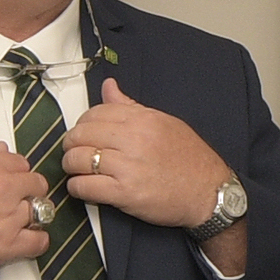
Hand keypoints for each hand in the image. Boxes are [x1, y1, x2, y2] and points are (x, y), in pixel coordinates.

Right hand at [0, 149, 52, 279]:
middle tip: (15, 201)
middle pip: (36, 184)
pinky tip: (25, 239)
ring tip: (14, 222)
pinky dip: (36, 241)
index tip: (12, 182)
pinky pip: (39, 241)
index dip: (16, 173)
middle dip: (28, 191)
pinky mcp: (6, 246)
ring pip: (41, 211)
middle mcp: (2, 189)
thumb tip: (1, 151)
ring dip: (30, 216)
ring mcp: (7, 218)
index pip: (22, 163)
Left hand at [64, 84, 243, 266]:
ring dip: (70, 166)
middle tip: (73, 151)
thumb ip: (132, 106)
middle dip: (71, 144)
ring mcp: (129, 166)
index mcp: (142, 119)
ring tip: (76, 170)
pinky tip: (82, 188)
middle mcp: (134, 139)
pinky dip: (77, 188)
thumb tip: (109, 87)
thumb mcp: (165, 123)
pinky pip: (85, 187)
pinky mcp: (125, 193)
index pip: (95, 113)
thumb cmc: (190, 159)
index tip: (83, 133)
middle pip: (82, 134)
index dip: (82, 124)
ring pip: (79, 160)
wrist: (209, 192)